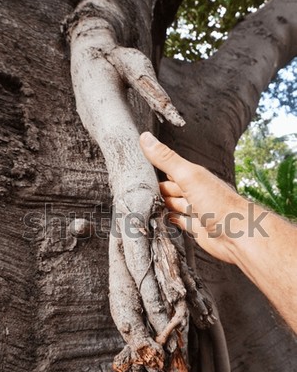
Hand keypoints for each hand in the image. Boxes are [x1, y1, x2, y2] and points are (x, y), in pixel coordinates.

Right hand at [139, 132, 246, 262]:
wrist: (238, 234)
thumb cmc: (218, 203)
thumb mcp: (188, 175)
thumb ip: (166, 159)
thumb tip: (145, 137)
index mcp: (194, 176)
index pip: (170, 168)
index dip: (154, 166)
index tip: (135, 166)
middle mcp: (195, 191)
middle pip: (171, 188)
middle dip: (155, 188)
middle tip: (133, 189)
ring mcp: (196, 210)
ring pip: (174, 205)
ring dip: (160, 205)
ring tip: (140, 205)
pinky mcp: (196, 228)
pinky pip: (179, 222)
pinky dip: (168, 221)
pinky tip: (157, 221)